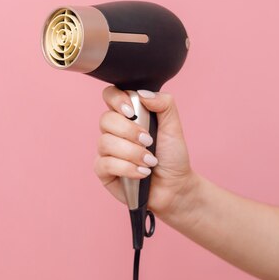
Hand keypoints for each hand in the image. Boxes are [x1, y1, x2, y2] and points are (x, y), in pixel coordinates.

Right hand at [93, 86, 194, 215]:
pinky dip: (126, 168)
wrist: (175, 186)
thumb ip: (164, 103)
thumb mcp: (174, 126)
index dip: (116, 99)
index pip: (110, 95)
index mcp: (127, 115)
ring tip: (150, 162)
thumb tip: (142, 93)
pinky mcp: (103, 170)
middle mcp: (113, 131)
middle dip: (129, 131)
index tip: (131, 111)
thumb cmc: (172, 156)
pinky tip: (141, 174)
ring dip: (132, 153)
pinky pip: (104, 164)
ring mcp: (106, 150)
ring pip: (105, 142)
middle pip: (105, 119)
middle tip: (149, 142)